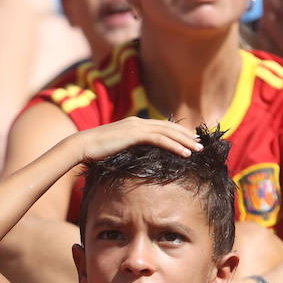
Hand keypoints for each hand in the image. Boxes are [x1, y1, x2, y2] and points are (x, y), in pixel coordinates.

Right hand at [67, 118, 201, 164]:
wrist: (82, 146)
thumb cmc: (95, 152)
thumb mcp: (116, 149)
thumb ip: (128, 150)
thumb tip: (136, 160)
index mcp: (135, 124)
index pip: (161, 127)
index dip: (177, 133)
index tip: (189, 140)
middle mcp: (138, 122)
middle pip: (168, 127)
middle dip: (186, 135)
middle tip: (200, 144)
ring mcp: (137, 126)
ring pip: (168, 132)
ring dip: (185, 141)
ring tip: (198, 150)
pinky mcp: (135, 134)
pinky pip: (160, 140)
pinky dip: (175, 146)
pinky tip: (185, 154)